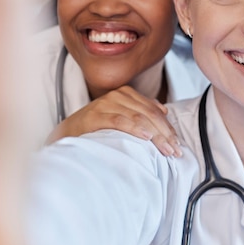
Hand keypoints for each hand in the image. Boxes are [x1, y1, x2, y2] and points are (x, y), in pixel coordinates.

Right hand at [46, 85, 180, 156]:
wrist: (65, 134)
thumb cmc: (97, 128)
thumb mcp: (121, 116)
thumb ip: (141, 111)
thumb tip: (164, 110)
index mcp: (127, 94)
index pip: (155, 111)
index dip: (168, 128)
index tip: (178, 144)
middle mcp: (117, 96)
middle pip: (150, 114)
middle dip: (165, 134)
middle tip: (175, 151)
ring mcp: (105, 104)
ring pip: (139, 118)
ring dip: (156, 135)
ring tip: (166, 149)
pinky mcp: (95, 115)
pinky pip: (119, 121)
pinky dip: (135, 128)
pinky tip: (146, 137)